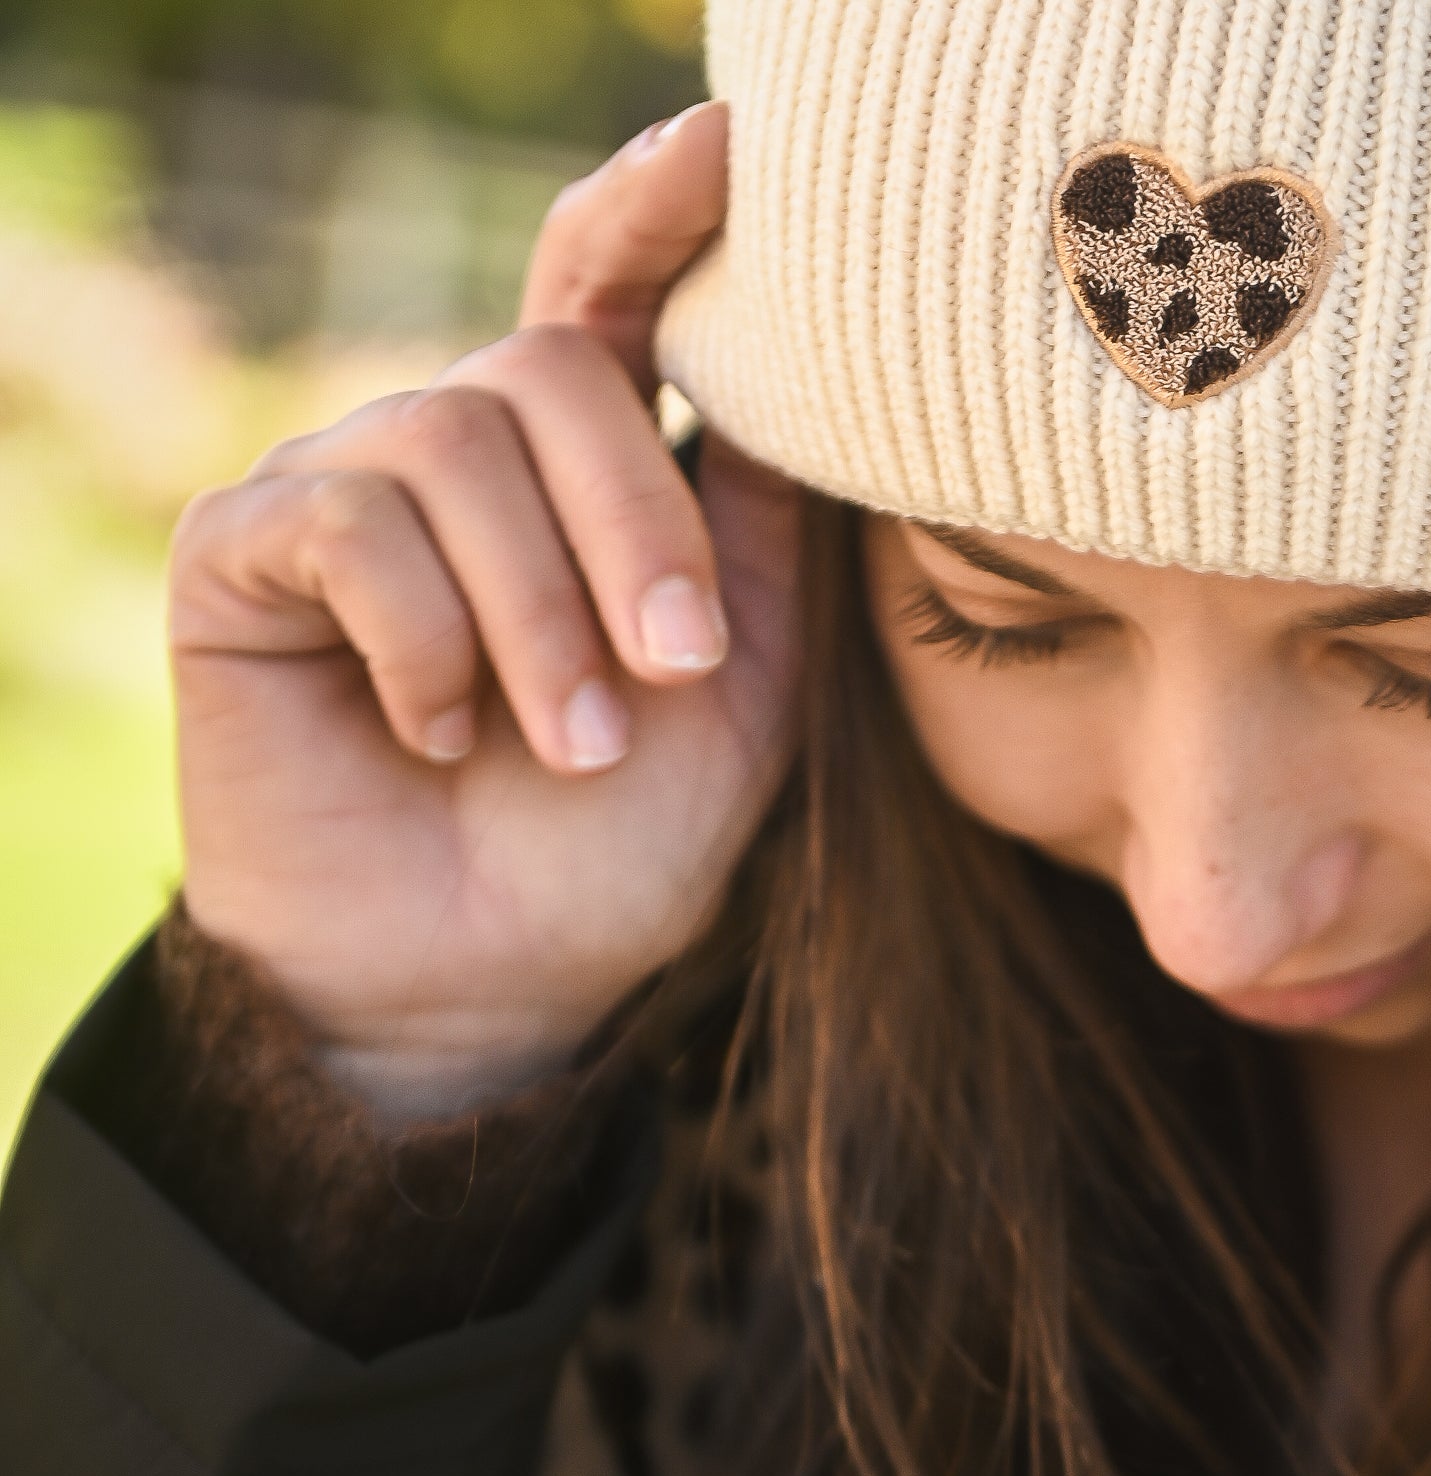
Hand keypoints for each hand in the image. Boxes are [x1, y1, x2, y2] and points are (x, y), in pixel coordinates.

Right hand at [169, 103, 797, 1120]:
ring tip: (572, 746)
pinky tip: (437, 737)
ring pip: (452, 442)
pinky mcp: (243, 548)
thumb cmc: (616, 844)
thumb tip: (798, 370)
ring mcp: (343, 484)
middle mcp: (459, 449)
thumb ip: (761, 536)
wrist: (486, 980)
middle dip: (634, 522)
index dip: (659, 208)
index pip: (610, 292)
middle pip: (551, 365)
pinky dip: (424, 642)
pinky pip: (346, 520)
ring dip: (538, 614)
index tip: (734, 149)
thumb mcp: (741, 691)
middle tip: (678, 669)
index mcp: (581, 469)